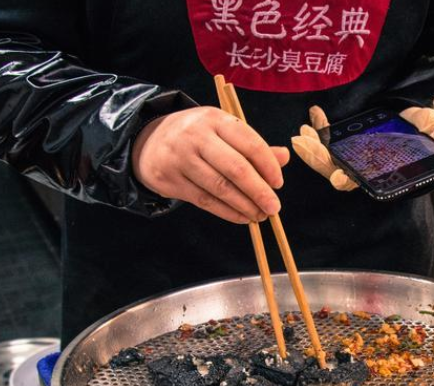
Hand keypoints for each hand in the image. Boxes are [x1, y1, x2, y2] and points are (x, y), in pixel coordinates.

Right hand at [132, 107, 289, 223]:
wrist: (148, 141)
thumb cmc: (197, 137)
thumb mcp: (222, 131)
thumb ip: (252, 146)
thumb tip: (285, 157)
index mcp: (215, 118)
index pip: (249, 142)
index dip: (268, 165)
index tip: (279, 184)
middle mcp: (196, 135)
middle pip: (235, 168)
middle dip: (259, 191)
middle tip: (274, 208)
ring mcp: (180, 157)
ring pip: (219, 187)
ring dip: (244, 205)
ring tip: (260, 215)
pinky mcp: (170, 179)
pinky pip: (204, 200)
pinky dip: (227, 212)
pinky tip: (242, 217)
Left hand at [291, 106, 433, 191]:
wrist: (414, 128)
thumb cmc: (420, 136)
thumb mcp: (426, 130)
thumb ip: (424, 126)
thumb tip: (429, 119)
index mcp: (374, 173)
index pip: (355, 181)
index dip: (345, 180)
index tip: (337, 177)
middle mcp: (357, 168)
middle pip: (331, 168)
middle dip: (315, 157)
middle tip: (301, 142)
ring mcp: (348, 156)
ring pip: (323, 157)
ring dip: (310, 145)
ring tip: (302, 132)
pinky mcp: (343, 143)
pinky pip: (326, 139)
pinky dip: (319, 126)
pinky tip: (315, 112)